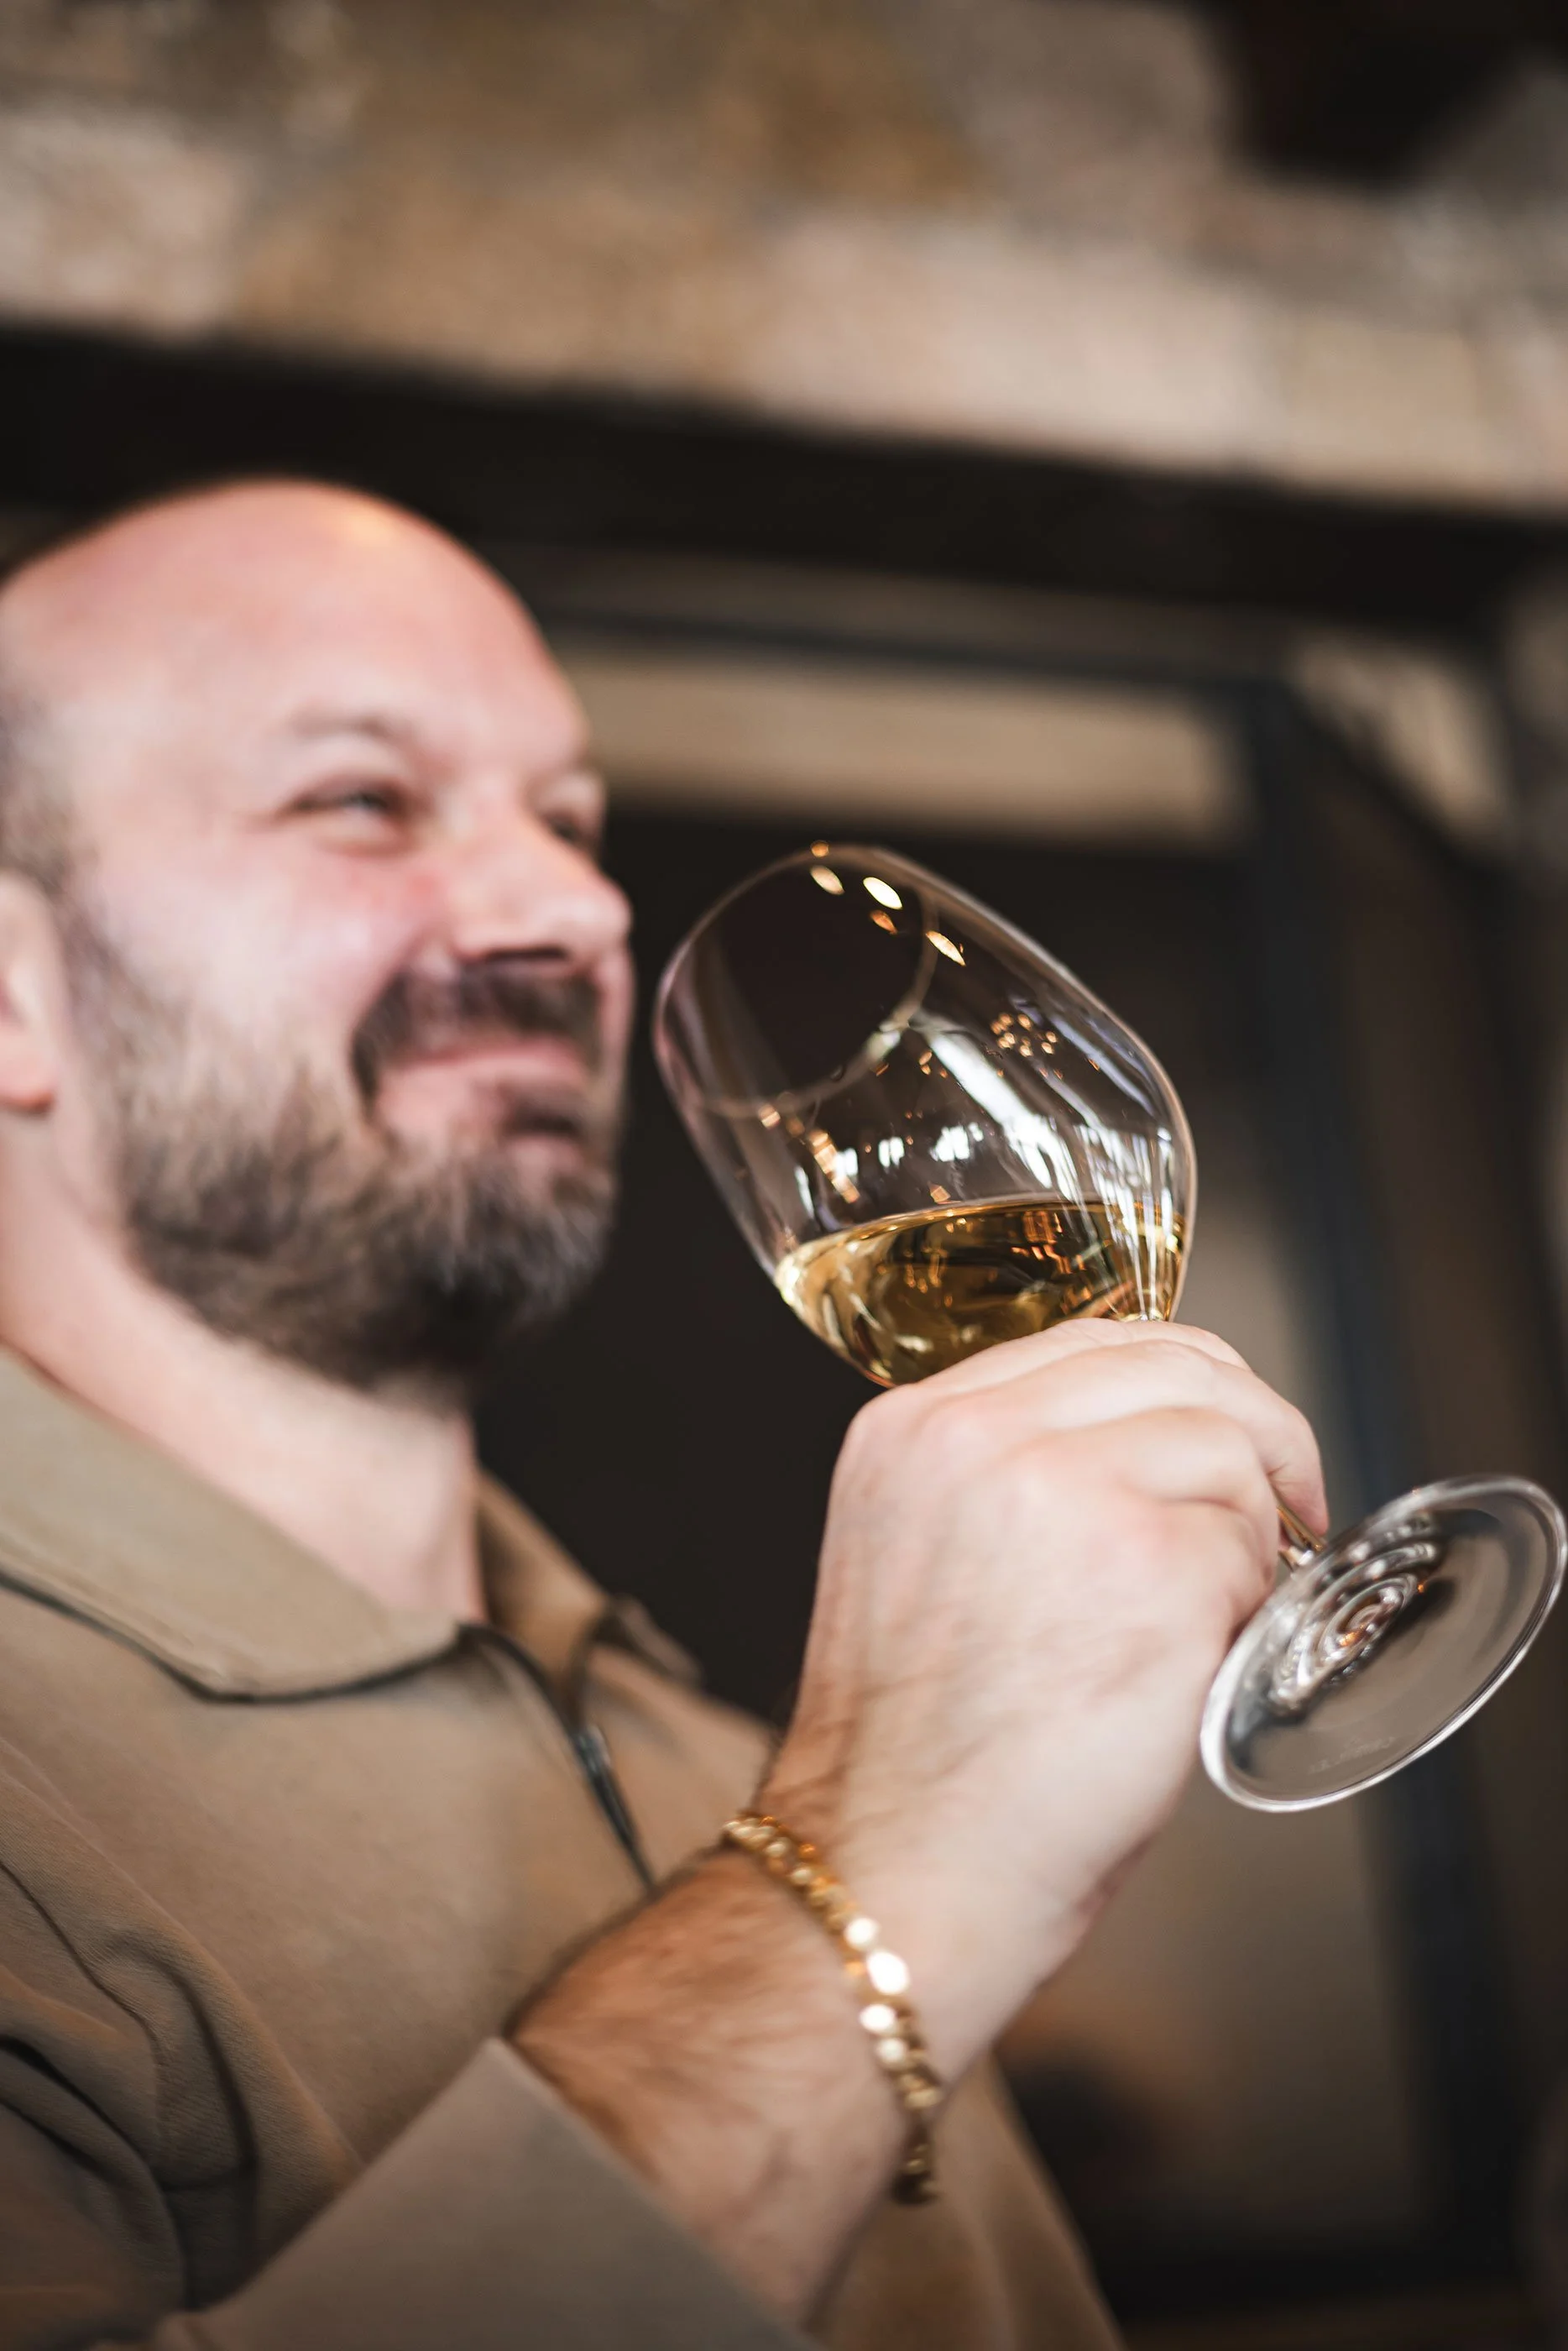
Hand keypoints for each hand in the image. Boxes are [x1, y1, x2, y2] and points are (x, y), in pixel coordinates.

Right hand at [763, 1319, 1325, 2078]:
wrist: (893, 1870)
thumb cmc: (914, 1762)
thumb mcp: (917, 1561)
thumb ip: (1002, 1484)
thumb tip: (1144, 1460)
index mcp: (912, 1429)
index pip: (1087, 1340)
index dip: (1179, 1384)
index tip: (1217, 1436)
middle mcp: (978, 1437)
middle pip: (1177, 1366)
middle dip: (1253, 1432)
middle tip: (1286, 1502)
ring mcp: (1066, 1492)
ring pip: (1227, 1449)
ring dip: (1249, 1531)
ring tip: (1217, 1613)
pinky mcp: (1152, 1567)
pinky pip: (1250, 1549)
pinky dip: (1251, 1607)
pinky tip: (1202, 1662)